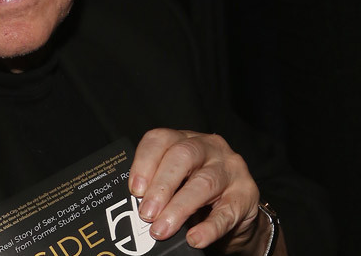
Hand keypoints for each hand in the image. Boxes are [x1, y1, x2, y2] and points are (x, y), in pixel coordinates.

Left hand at [129, 129, 276, 253]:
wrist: (238, 208)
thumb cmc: (198, 190)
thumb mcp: (177, 180)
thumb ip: (156, 186)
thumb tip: (133, 206)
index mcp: (185, 140)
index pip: (160, 140)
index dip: (144, 163)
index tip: (134, 190)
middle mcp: (209, 148)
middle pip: (182, 157)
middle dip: (160, 186)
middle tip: (146, 213)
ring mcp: (231, 170)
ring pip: (203, 183)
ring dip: (178, 209)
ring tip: (161, 230)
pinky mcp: (246, 195)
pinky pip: (226, 212)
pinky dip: (208, 228)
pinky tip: (195, 238)